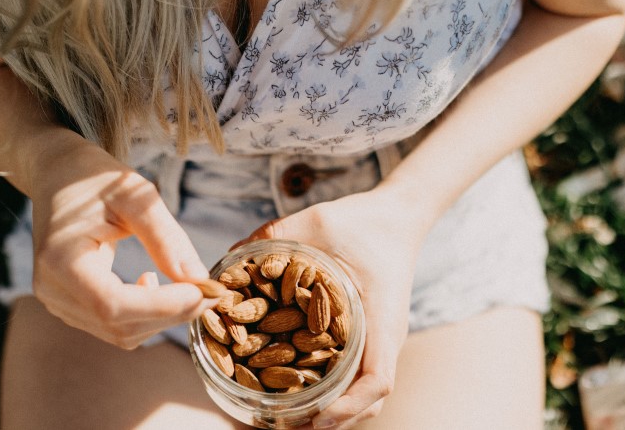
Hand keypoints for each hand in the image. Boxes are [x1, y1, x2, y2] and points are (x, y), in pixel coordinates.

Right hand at [27, 138, 213, 348]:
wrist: (58, 177)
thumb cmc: (94, 179)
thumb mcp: (135, 196)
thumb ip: (166, 238)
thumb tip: (199, 279)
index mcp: (61, 259)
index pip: (112, 304)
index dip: (162, 306)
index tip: (204, 291)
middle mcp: (53, 289)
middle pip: (119, 325)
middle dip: (171, 313)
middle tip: (211, 290)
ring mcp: (58, 302)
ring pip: (121, 333)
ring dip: (162, 317)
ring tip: (185, 284)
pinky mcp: (70, 307)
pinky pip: (114, 326)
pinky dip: (145, 315)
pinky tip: (151, 282)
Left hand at [237, 189, 427, 428]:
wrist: (397, 216)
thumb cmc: (363, 220)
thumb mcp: (316, 221)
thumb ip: (273, 238)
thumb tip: (227, 260)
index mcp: (381, 315)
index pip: (378, 377)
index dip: (348, 406)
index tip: (317, 419)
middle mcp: (385, 335)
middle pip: (371, 398)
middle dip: (334, 421)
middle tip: (288, 428)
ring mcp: (381, 339)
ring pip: (366, 393)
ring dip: (334, 412)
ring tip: (290, 421)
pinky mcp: (372, 335)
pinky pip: (359, 375)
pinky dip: (335, 392)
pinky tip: (299, 391)